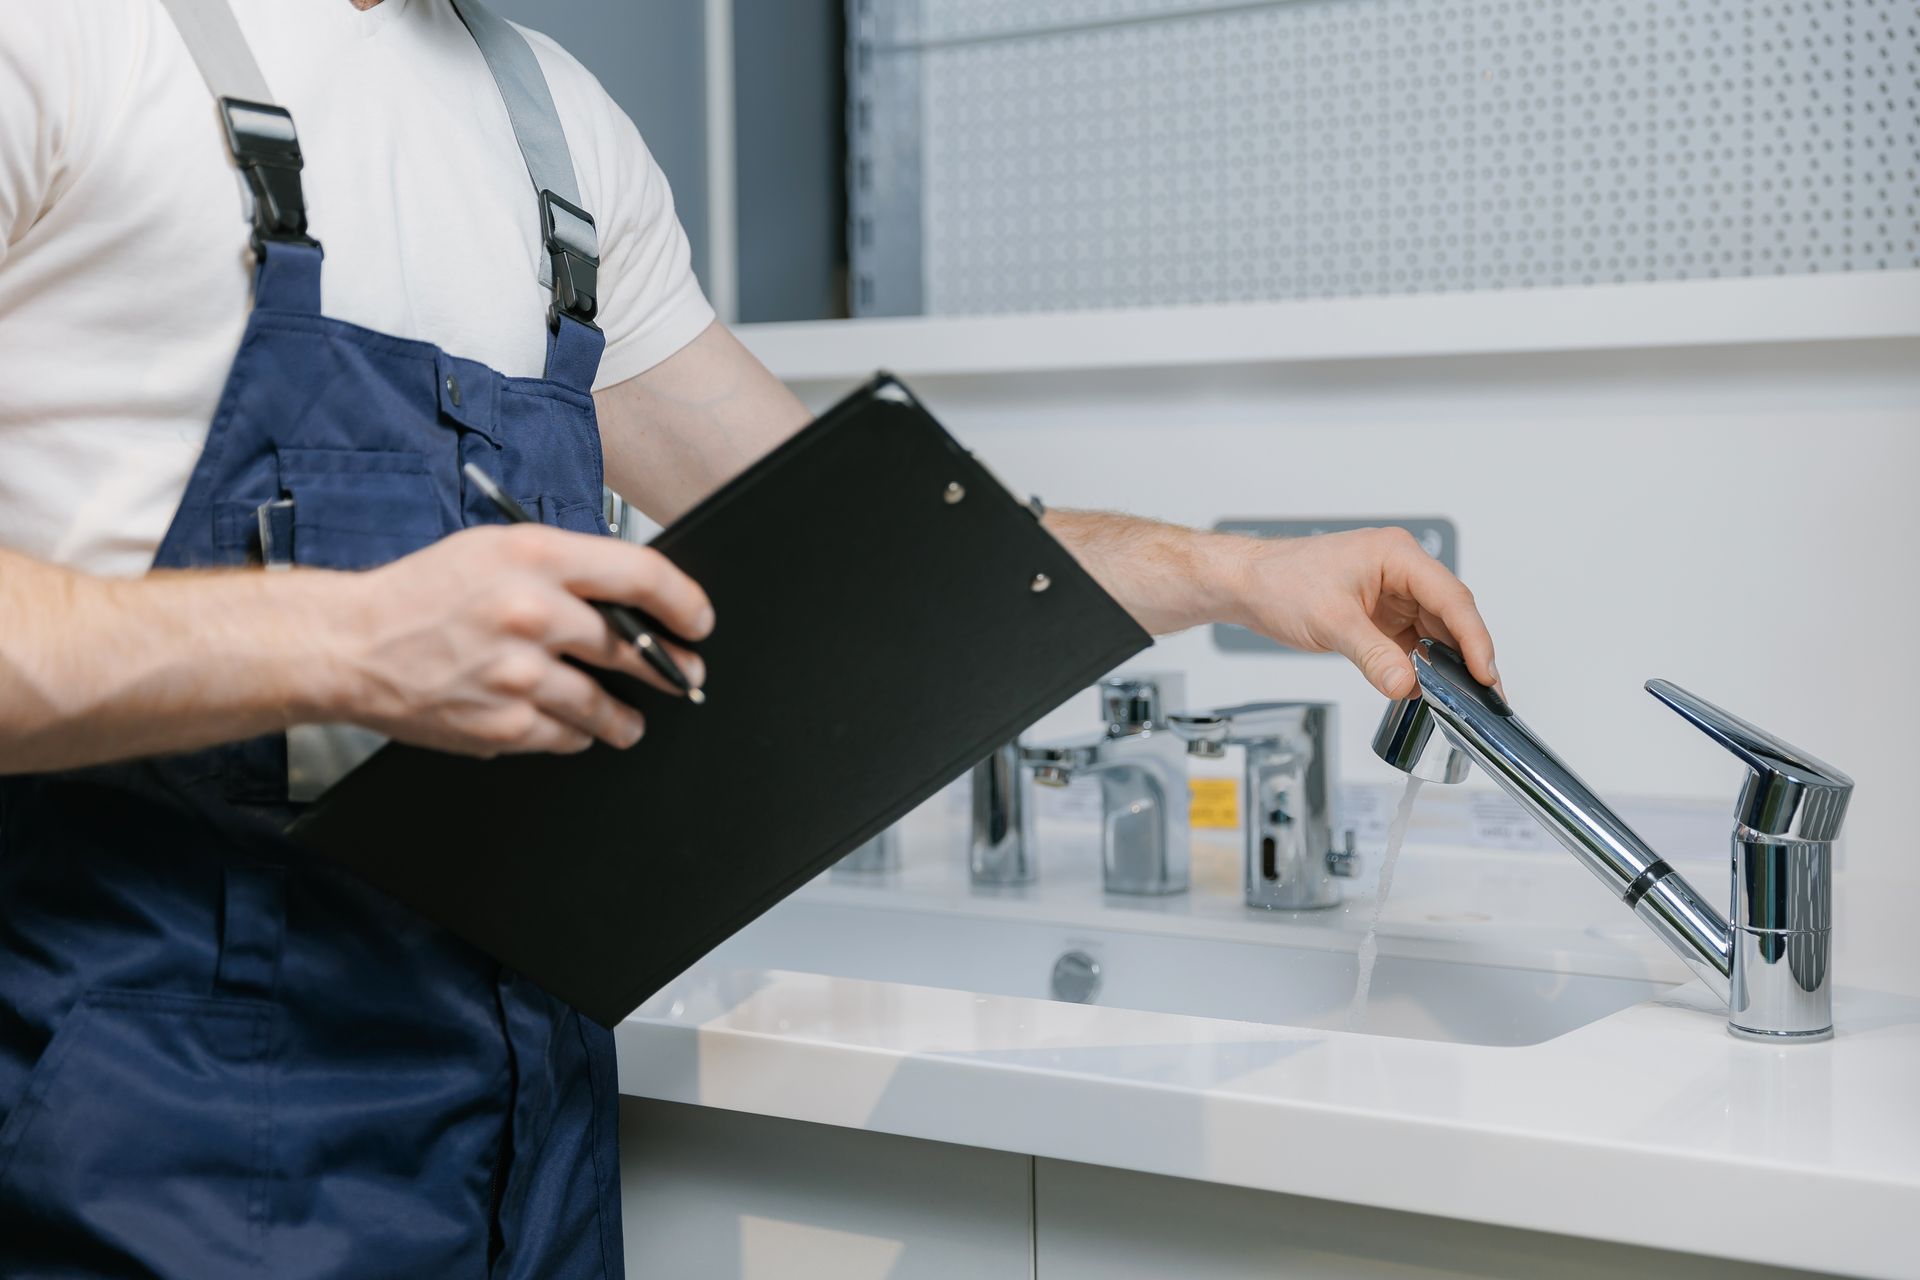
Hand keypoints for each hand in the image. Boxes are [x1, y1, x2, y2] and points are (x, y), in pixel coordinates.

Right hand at [324, 525, 713, 756]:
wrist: (352, 645)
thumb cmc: (422, 592)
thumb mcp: (496, 550)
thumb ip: (564, 568)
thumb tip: (629, 599)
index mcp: (536, 558)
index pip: (640, 575)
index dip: (683, 602)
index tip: (698, 621)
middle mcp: (533, 614)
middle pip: (633, 648)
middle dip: (670, 668)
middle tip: (687, 675)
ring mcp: (520, 675)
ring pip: (605, 705)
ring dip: (626, 717)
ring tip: (632, 720)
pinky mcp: (504, 724)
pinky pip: (565, 737)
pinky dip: (575, 734)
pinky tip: (573, 729)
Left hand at [1225, 527, 1497, 699]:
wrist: (1247, 585)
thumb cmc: (1280, 582)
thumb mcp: (1331, 622)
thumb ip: (1373, 656)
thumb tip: (1408, 685)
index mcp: (1396, 556)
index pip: (1451, 597)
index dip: (1473, 637)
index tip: (1485, 672)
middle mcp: (1401, 571)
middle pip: (1451, 615)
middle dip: (1469, 655)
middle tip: (1487, 695)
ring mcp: (1394, 594)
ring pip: (1437, 631)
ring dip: (1448, 663)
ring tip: (1465, 698)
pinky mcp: (1382, 616)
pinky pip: (1414, 642)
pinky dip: (1423, 666)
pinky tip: (1431, 688)